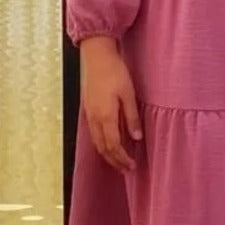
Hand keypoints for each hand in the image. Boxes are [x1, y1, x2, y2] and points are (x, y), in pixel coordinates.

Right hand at [80, 36, 142, 172]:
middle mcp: (94, 118)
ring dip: (107, 154)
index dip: (122, 158)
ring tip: (118, 162)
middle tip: (126, 169)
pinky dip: (101, 143)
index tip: (132, 166)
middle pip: (103, 148)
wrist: (96, 56)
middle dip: (114, 161)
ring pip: (96, 142)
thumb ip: (132, 117)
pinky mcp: (88, 108)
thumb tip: (136, 138)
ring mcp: (89, 114)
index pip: (113, 146)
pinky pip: (94, 133)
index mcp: (105, 116)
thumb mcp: (128, 94)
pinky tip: (109, 143)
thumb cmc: (114, 71)